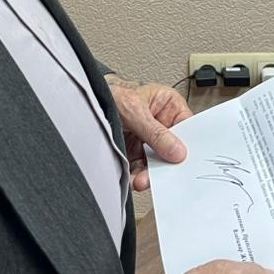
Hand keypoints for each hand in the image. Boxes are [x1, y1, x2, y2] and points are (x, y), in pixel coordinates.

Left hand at [104, 75, 191, 189]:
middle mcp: (161, 123)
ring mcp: (148, 138)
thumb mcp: (135, 109)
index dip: (187, 145)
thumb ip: (155, 131)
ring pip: (155, 161)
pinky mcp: (134, 150)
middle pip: (170, 149)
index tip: (183, 160)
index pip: (186, 128)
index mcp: (169, 105)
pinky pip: (140, 166)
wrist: (86, 98)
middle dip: (164, 164)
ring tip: (142, 180)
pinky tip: (134, 179)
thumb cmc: (112, 92)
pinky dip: (137, 175)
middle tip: (160, 175)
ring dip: (149, 173)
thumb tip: (177, 151)